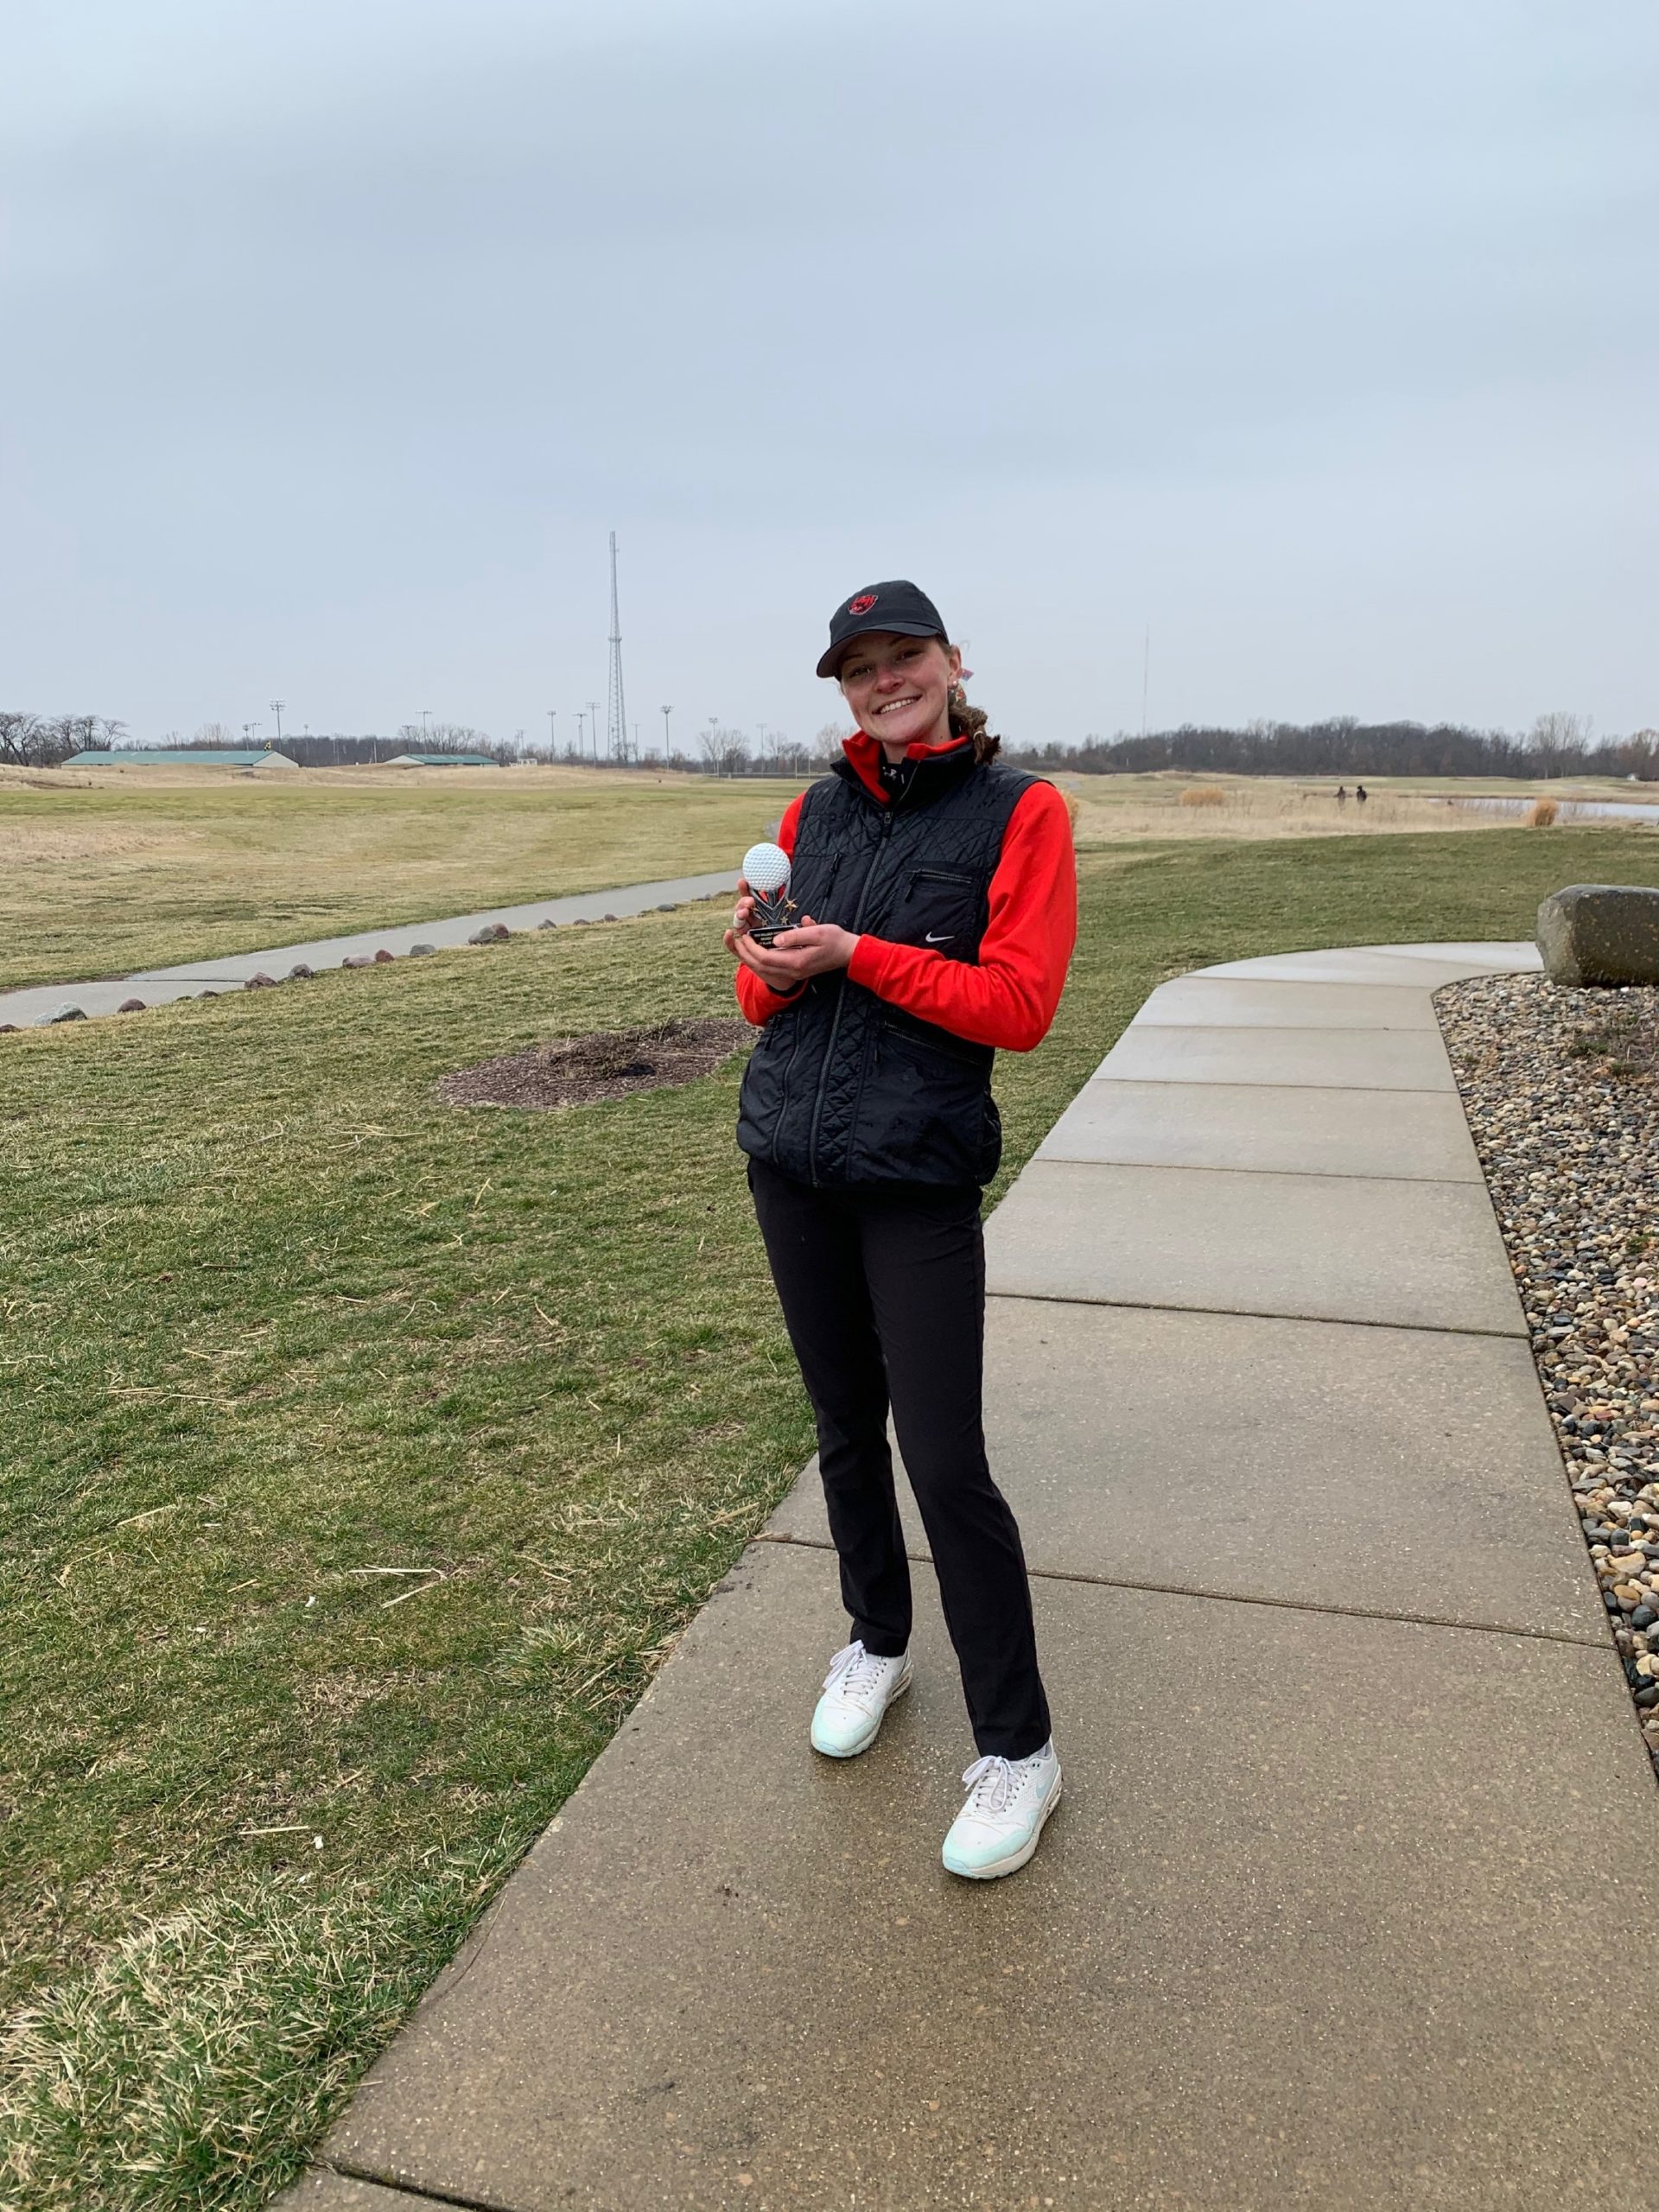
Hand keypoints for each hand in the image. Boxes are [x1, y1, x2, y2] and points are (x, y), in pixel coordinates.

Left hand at [724, 912, 858, 991]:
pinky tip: (756, 950)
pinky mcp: (795, 971)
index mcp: (797, 961)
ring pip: (764, 970)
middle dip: (746, 954)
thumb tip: (775, 938)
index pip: (765, 957)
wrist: (848, 953)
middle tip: (738, 939)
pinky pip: (772, 969)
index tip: (745, 934)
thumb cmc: (835, 940)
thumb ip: (795, 935)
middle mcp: (793, 971)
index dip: (751, 947)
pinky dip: (760, 961)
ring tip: (743, 944)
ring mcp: (794, 973)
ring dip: (751, 958)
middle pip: (761, 966)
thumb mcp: (817, 932)